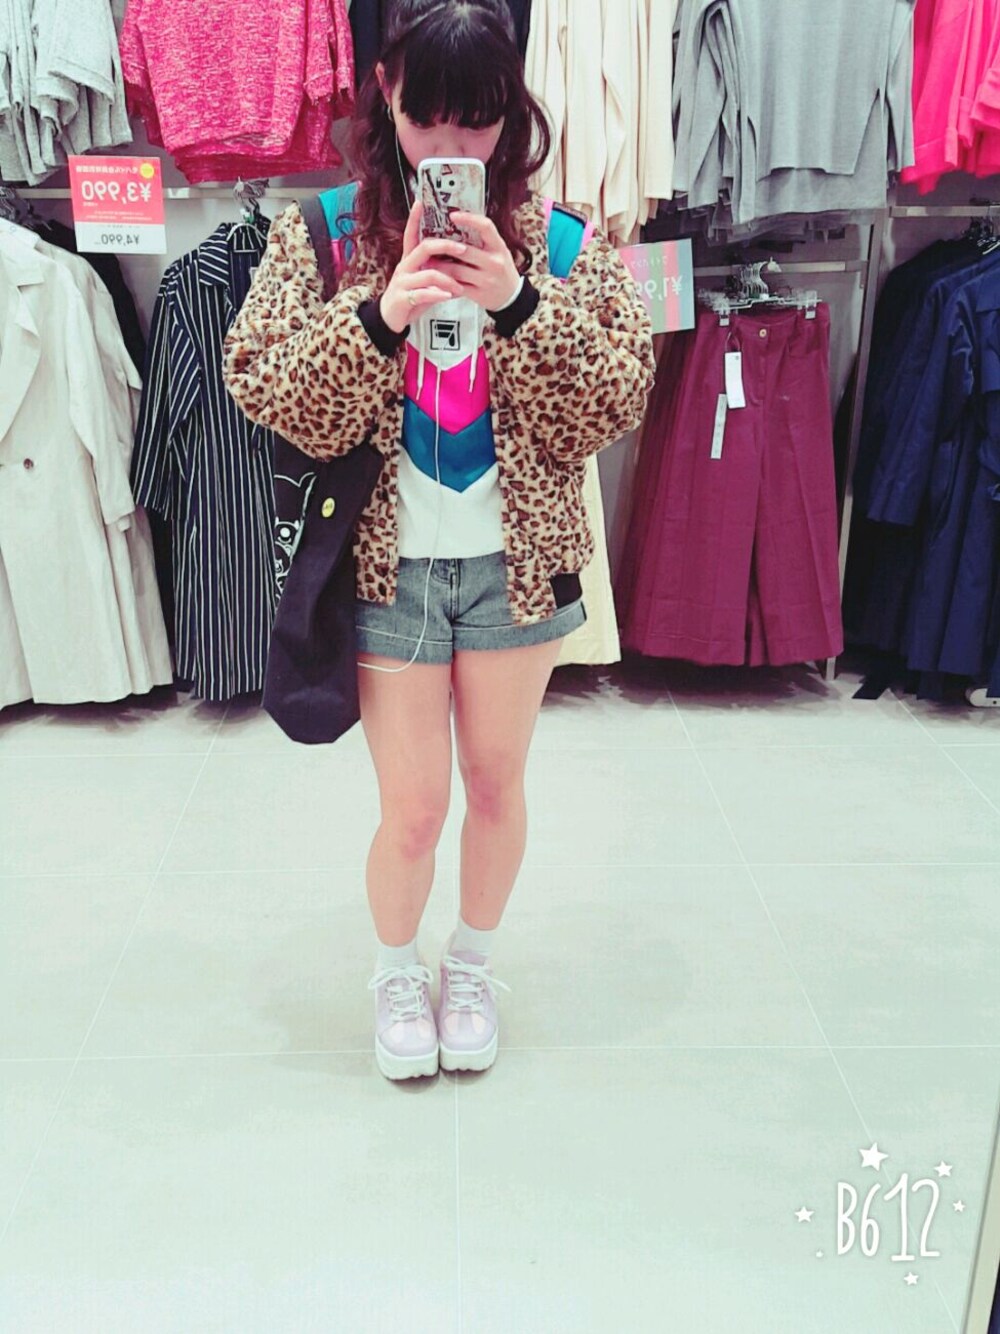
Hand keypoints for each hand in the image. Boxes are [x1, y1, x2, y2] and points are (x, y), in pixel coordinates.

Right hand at [380, 200, 467, 333]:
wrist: (389, 319)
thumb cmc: (409, 298)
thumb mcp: (422, 281)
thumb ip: (436, 271)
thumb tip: (457, 265)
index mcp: (409, 260)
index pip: (411, 235)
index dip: (414, 219)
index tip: (420, 203)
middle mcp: (404, 267)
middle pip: (424, 248)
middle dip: (446, 246)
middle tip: (464, 248)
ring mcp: (402, 282)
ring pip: (428, 273)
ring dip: (448, 280)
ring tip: (459, 288)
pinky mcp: (403, 298)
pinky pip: (423, 294)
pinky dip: (438, 294)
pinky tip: (447, 296)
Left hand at [432, 210, 521, 311]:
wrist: (511, 297)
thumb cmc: (501, 270)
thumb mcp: (498, 251)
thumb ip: (482, 240)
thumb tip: (457, 223)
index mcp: (499, 247)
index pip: (486, 227)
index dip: (469, 219)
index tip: (453, 215)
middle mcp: (495, 262)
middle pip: (465, 250)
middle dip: (444, 247)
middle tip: (428, 243)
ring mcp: (487, 280)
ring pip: (457, 270)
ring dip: (439, 266)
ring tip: (427, 262)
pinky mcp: (479, 294)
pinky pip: (457, 287)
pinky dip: (445, 283)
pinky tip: (436, 279)